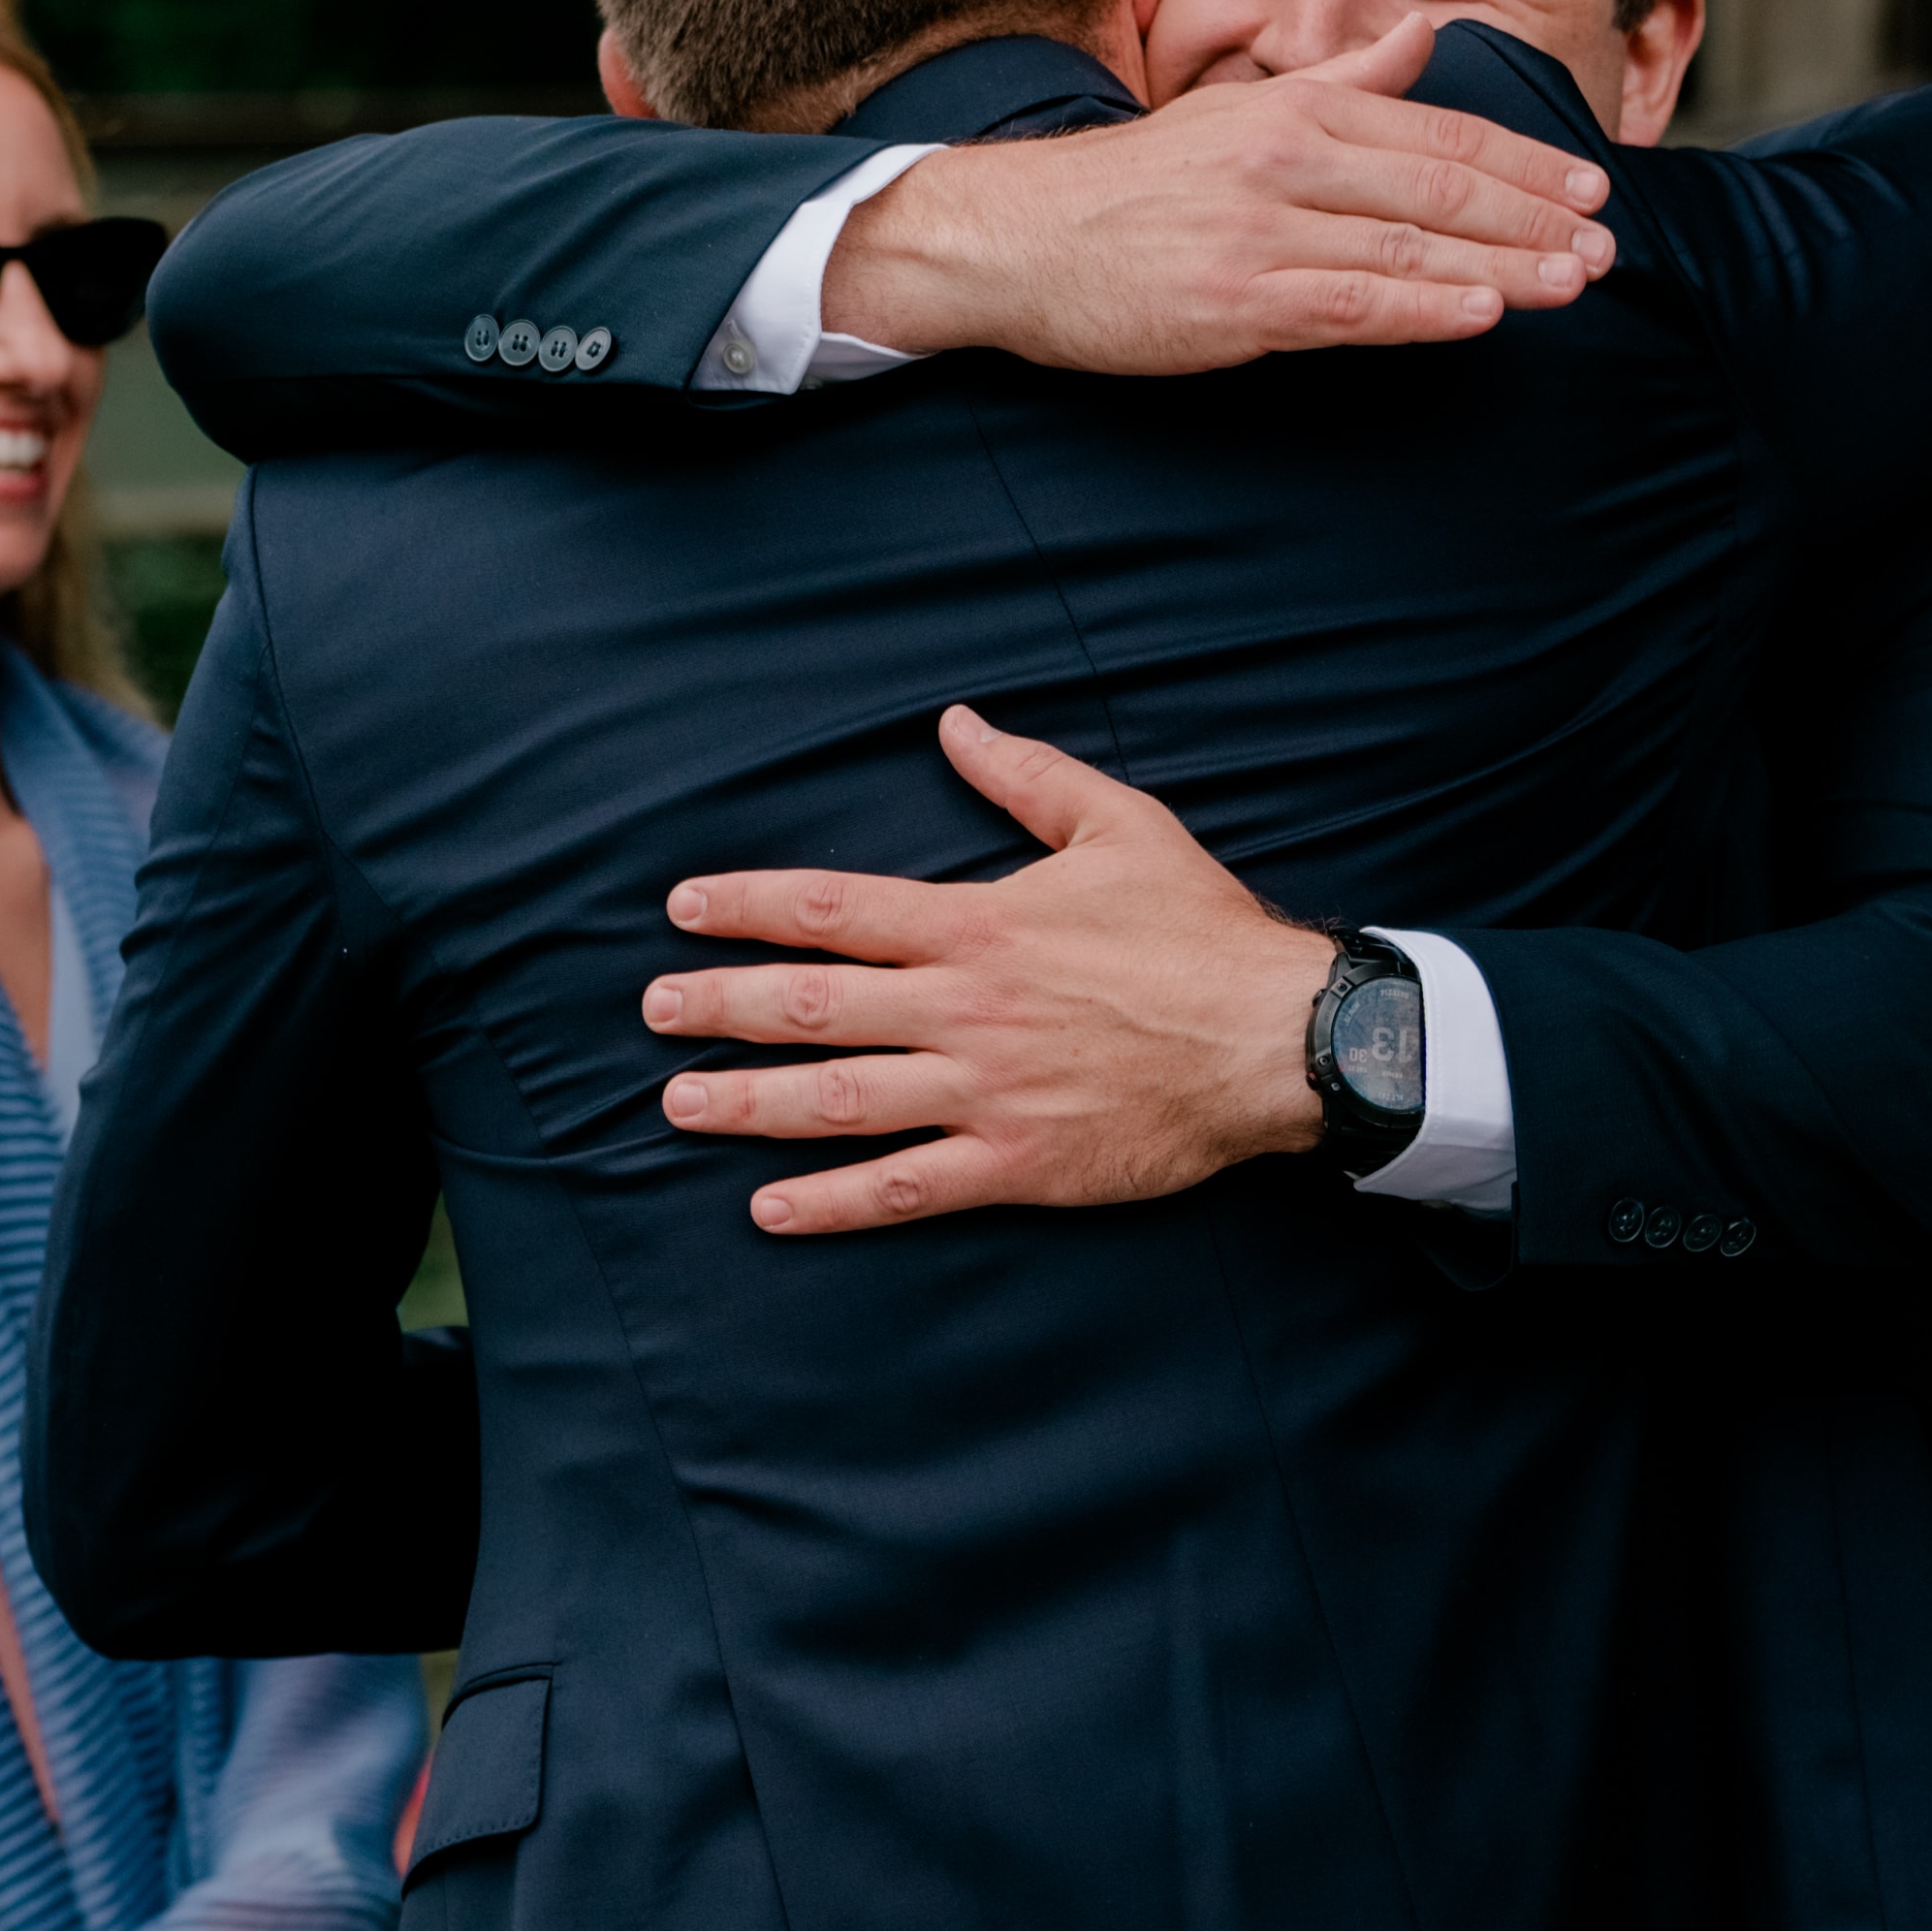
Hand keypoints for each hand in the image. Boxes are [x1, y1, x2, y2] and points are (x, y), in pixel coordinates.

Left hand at [646, 705, 1330, 1236]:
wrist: (1279, 1038)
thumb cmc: (1201, 931)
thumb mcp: (1120, 825)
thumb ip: (1026, 776)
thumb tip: (955, 723)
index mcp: (979, 923)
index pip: (833, 909)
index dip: (748, 907)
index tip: (682, 909)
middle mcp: (965, 1007)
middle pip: (813, 1005)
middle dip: (720, 1006)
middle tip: (653, 1008)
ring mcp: (985, 1089)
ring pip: (838, 1098)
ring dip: (748, 1102)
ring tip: (678, 1104)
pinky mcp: (1017, 1161)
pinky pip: (905, 1187)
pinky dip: (832, 1202)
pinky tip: (770, 1207)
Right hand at [827, 14, 1613, 374]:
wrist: (1020, 239)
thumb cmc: (1136, 186)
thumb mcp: (1239, 108)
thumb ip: (1342, 79)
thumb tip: (1425, 38)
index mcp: (1296, 112)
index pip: (1437, 135)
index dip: (1523, 162)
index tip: (1590, 185)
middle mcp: (1287, 161)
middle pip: (1439, 189)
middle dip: (1534, 215)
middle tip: (1607, 242)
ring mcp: (1263, 232)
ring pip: (1408, 249)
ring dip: (1505, 266)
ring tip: (1576, 282)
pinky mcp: (1237, 302)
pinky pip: (1350, 305)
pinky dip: (1425, 310)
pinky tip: (1485, 315)